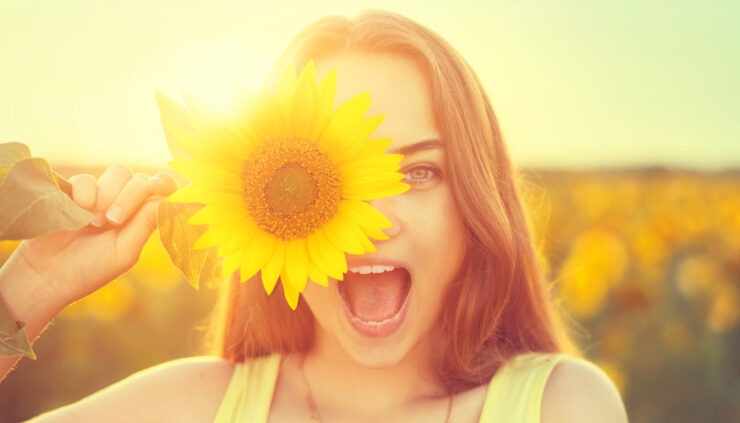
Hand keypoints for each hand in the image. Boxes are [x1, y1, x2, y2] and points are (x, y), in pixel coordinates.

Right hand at [8, 164, 177, 307]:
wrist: (45, 275)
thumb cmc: (89, 268)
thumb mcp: (124, 251)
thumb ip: (146, 224)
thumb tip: (171, 201)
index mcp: (141, 217)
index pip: (163, 190)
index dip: (165, 185)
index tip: (158, 189)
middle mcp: (124, 202)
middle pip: (142, 179)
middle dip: (129, 198)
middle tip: (112, 222)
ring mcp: (99, 194)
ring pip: (120, 172)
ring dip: (108, 195)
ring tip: (95, 222)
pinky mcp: (73, 190)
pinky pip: (86, 179)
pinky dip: (85, 193)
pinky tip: (78, 212)